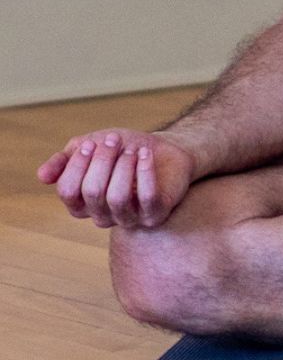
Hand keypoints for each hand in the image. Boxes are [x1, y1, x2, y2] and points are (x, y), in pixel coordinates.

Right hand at [39, 128, 196, 228]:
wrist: (163, 151)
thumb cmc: (122, 151)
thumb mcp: (90, 148)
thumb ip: (64, 160)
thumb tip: (42, 176)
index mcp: (81, 204)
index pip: (68, 191)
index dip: (77, 165)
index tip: (92, 142)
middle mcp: (101, 216)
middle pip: (92, 192)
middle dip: (103, 160)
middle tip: (115, 140)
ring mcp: (128, 219)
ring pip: (117, 198)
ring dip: (124, 166)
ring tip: (133, 150)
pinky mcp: (154, 215)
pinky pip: (147, 198)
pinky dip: (145, 172)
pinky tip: (145, 155)